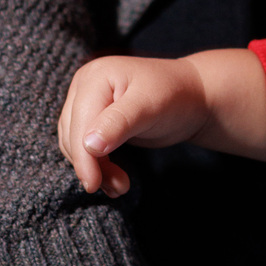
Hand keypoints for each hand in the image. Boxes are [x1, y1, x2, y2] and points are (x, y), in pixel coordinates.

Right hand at [59, 54, 211, 194]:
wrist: (192, 96)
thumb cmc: (174, 95)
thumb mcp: (149, 107)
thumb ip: (118, 123)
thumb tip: (89, 145)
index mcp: (95, 77)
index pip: (80, 122)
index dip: (83, 156)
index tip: (94, 185)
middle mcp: (85, 87)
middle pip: (73, 135)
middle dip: (92, 166)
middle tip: (120, 188)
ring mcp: (87, 103)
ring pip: (75, 145)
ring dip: (94, 169)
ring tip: (120, 186)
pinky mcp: (93, 119)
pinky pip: (83, 147)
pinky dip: (96, 166)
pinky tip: (114, 178)